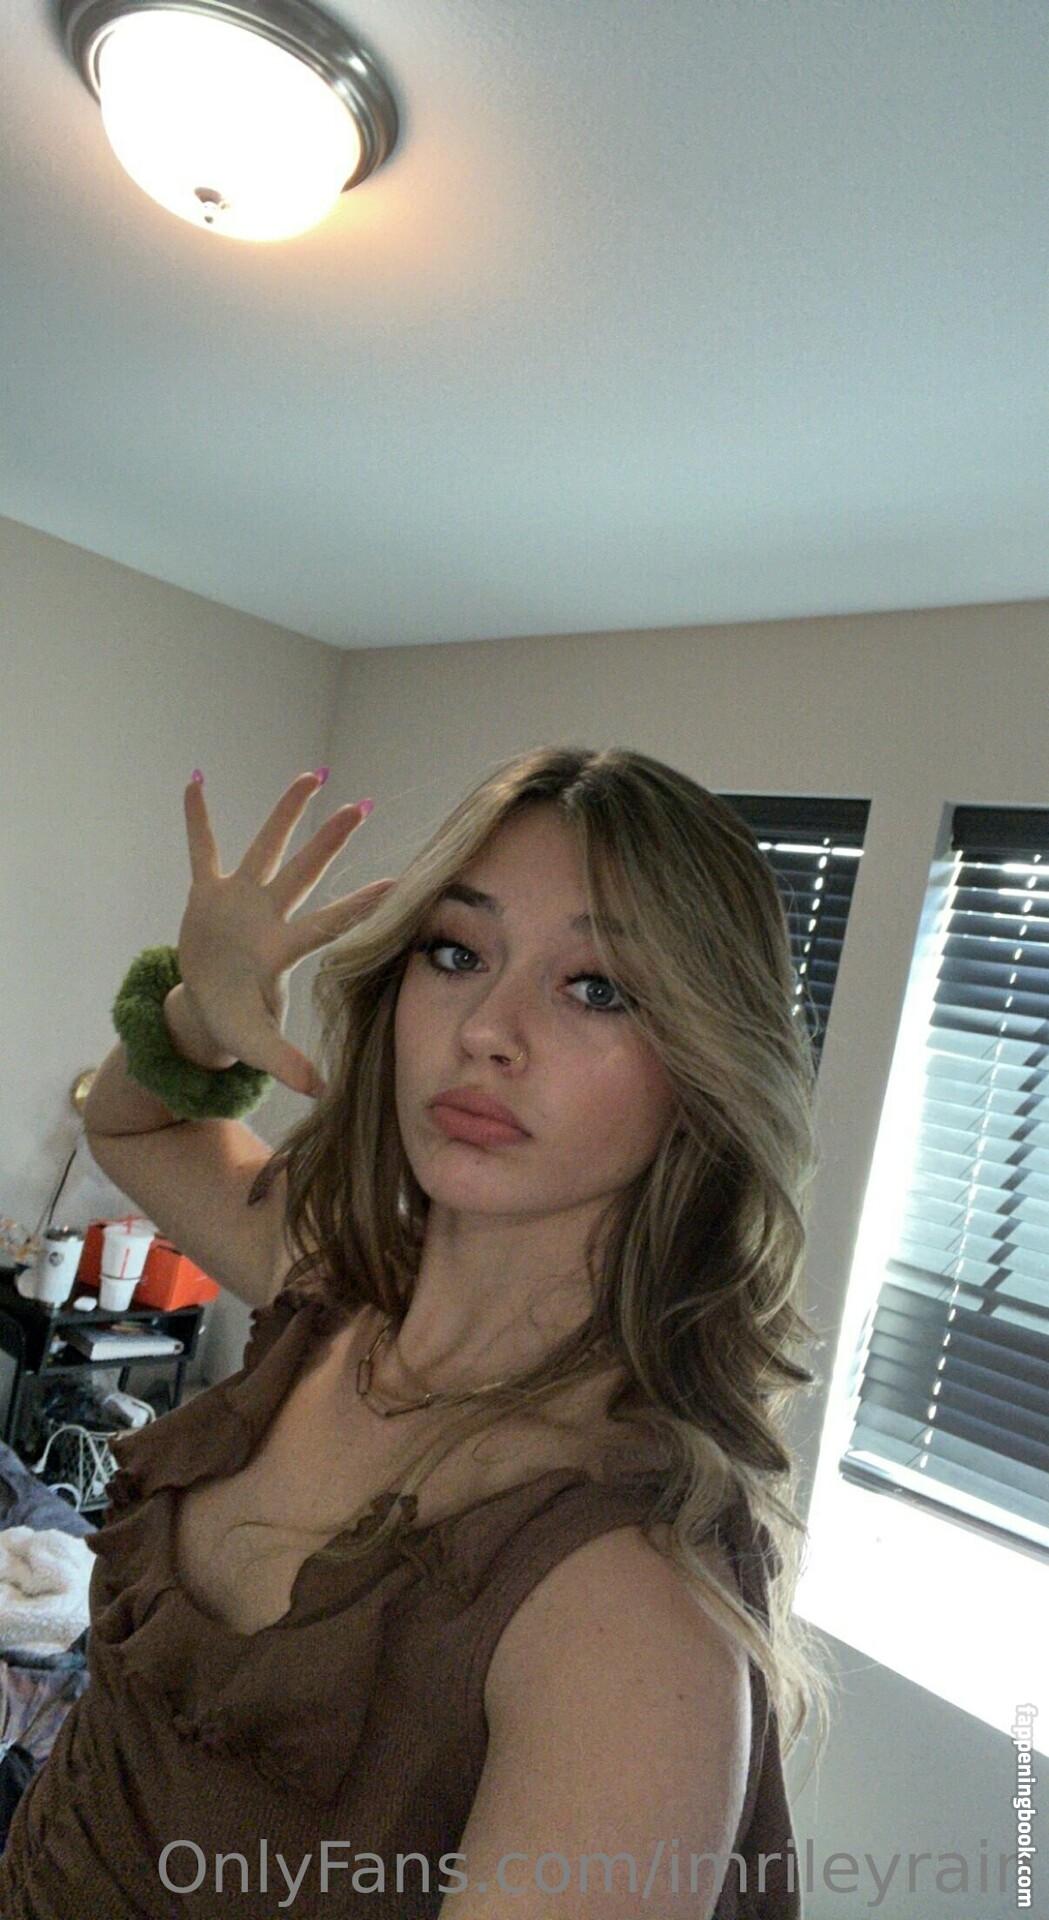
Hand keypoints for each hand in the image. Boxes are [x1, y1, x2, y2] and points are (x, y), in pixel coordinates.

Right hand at [173, 773, 392, 1099]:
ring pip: (267, 846)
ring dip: (286, 812)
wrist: (204, 1011)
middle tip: (362, 806)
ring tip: (312, 775)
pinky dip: (198, 819)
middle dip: (330, 840)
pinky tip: (195, 780)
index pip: (328, 923)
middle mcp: (269, 916)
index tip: (400, 883)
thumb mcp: (259, 1045)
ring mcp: (240, 900)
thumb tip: (322, 1092)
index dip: (361, 905)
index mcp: (282, 950)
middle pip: (305, 871)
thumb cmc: (238, 1026)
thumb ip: (288, 1063)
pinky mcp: (208, 894)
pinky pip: (203, 849)